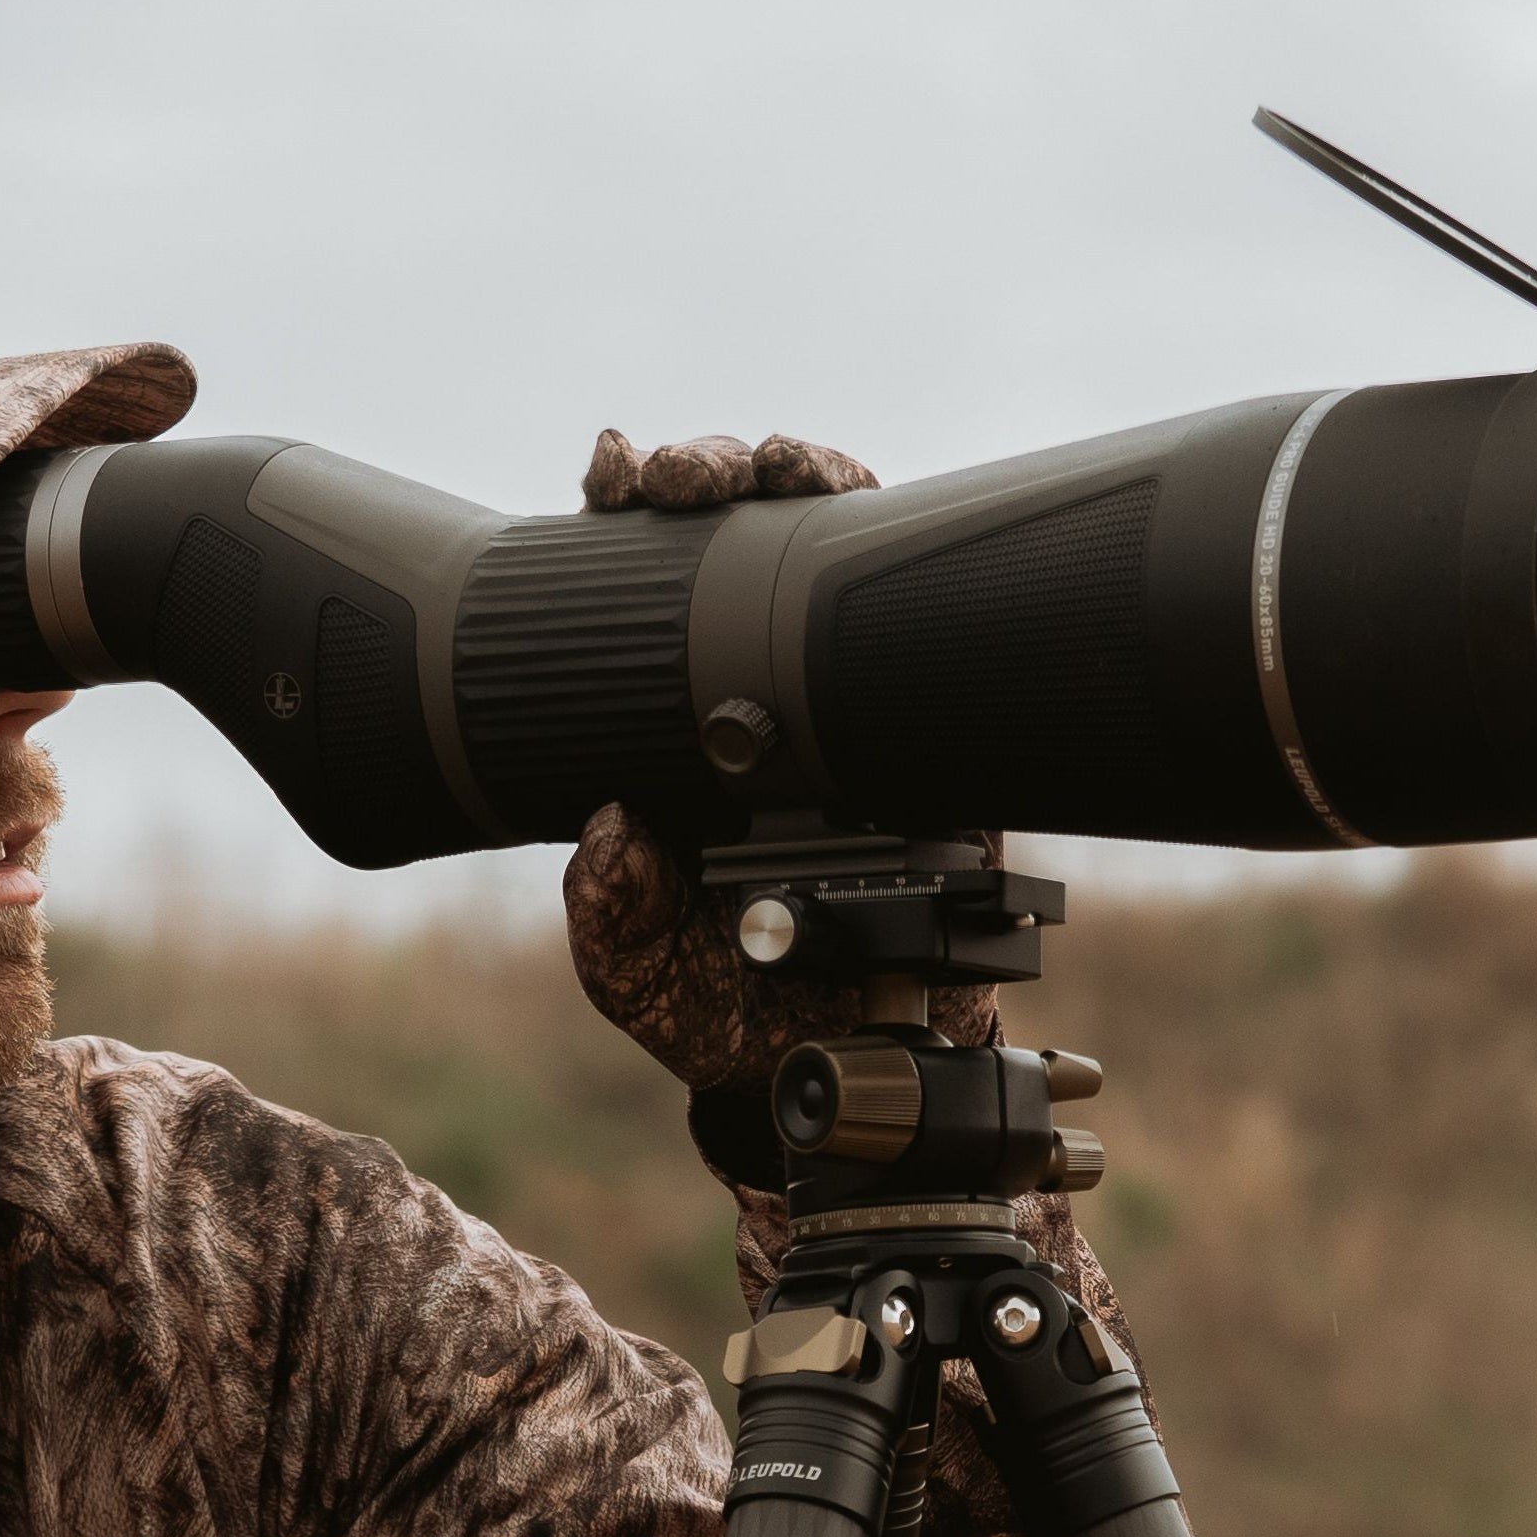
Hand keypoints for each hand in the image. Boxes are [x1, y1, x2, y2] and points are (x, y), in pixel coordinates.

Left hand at [562, 431, 900, 1143]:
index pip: (635, 595)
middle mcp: (754, 695)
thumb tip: (609, 826)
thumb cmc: (729, 1010)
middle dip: (706, 471)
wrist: (843, 1070)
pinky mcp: (928, 729)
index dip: (619, 518)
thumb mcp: (638, 972)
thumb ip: (610, 911)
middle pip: (734, 540)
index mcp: (669, 728)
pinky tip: (866, 512)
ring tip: (775, 466)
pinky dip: (903, 554)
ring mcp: (843, 701)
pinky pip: (922, 624)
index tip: (608, 477)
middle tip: (679, 475)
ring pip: (833, 550)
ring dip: (806, 480)